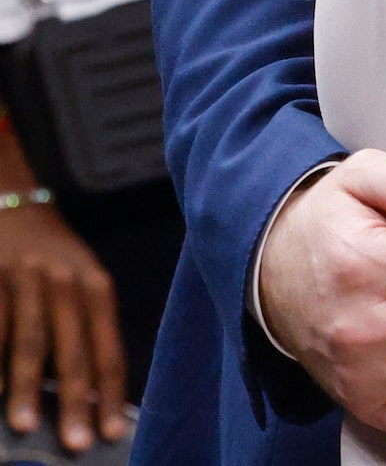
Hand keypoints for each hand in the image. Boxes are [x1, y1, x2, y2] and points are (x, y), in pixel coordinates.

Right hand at [0, 195, 127, 451]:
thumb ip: (84, 327)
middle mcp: (67, 284)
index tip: (114, 432)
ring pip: (29, 343)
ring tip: (25, 426)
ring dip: (26, 389)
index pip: (109, 349)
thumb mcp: (79, 281)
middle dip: (75, 402)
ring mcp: (28, 281)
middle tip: (79, 443)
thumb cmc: (52, 254)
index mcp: (97, 288)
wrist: (11, 202)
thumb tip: (88, 393)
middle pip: (74, 351)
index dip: (111, 394)